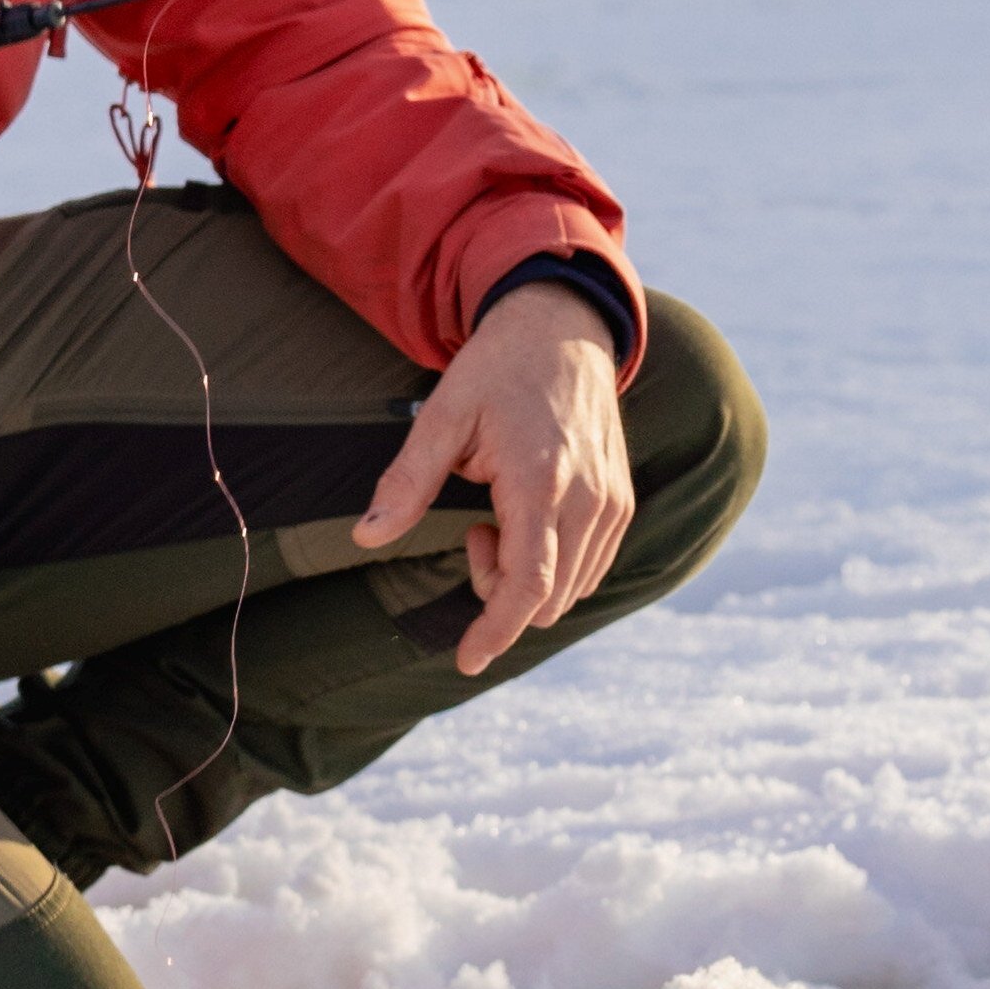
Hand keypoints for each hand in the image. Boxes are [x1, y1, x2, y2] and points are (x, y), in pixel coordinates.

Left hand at [364, 283, 632, 681]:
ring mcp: (612, 503)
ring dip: (527, 580)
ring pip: (572, 589)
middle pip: (548, 598)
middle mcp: (588, 499)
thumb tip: (367, 538)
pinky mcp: (622, 501)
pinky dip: (554, 568)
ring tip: (498, 519)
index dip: (496, 632)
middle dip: (499, 594)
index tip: (466, 661)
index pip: (528, 585)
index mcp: (541, 482)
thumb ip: (407, 482)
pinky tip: (528, 521)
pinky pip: (591, 567)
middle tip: (473, 532)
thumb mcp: (442, 416)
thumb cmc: (497, 370)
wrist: (564, 327)